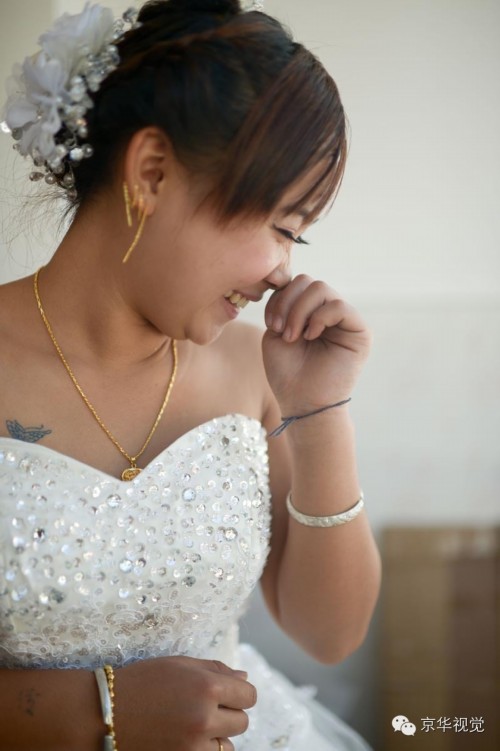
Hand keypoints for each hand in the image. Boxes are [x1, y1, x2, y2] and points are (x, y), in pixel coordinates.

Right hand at [114, 655, 255, 750]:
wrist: (105, 713)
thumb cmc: (142, 682)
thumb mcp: (179, 665)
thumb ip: (216, 670)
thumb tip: (244, 679)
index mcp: (207, 687)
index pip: (248, 696)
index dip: (240, 693)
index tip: (227, 694)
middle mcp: (205, 718)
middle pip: (241, 722)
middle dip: (228, 714)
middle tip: (205, 708)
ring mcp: (194, 746)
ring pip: (228, 746)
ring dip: (217, 737)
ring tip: (191, 725)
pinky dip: (204, 750)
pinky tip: (186, 739)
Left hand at [262, 275, 371, 413]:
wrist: (301, 402)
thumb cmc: (287, 372)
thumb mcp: (276, 332)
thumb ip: (283, 304)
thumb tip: (288, 279)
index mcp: (310, 311)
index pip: (296, 284)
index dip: (280, 297)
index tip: (270, 324)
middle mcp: (329, 312)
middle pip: (309, 281)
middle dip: (288, 302)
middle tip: (280, 330)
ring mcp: (345, 320)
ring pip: (322, 289)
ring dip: (299, 311)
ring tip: (293, 336)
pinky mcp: (359, 331)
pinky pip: (340, 306)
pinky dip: (319, 318)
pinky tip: (310, 336)